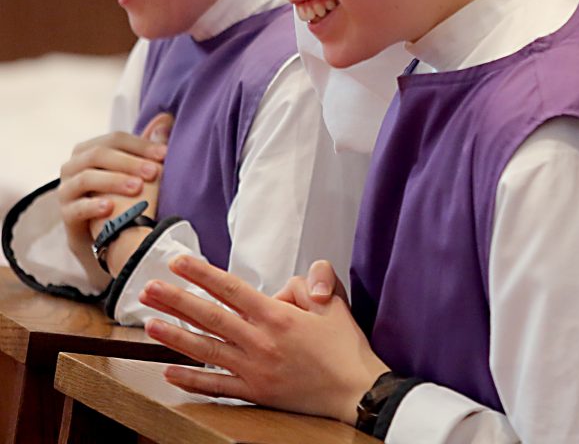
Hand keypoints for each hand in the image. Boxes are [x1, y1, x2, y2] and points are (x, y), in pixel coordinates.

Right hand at [59, 113, 169, 263]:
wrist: (106, 237)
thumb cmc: (122, 196)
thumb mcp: (135, 170)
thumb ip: (147, 146)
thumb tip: (166, 117)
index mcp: (89, 150)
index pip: (114, 139)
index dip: (140, 144)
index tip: (164, 154)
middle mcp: (73, 166)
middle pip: (98, 155)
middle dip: (129, 162)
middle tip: (154, 172)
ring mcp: (67, 190)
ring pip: (86, 178)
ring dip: (114, 181)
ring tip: (138, 188)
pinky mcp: (66, 215)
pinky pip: (76, 208)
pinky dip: (94, 206)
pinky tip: (111, 208)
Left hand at [140, 255, 388, 423]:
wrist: (356, 391)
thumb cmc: (344, 345)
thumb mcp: (331, 302)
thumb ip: (308, 283)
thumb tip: (284, 286)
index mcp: (277, 316)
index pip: (231, 289)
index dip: (202, 274)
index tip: (178, 261)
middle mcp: (260, 341)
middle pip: (210, 316)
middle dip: (176, 300)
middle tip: (148, 288)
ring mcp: (254, 370)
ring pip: (206, 350)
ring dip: (175, 336)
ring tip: (149, 324)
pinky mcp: (255, 392)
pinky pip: (216, 386)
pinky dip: (191, 380)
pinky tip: (169, 371)